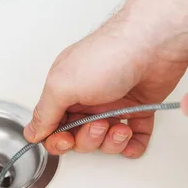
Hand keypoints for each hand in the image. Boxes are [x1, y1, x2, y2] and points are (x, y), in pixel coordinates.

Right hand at [24, 17, 187, 157]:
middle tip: (98, 125)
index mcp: (66, 90)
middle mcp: (88, 98)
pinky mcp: (139, 108)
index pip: (53, 126)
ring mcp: (114, 103)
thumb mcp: (63, 85)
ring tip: (120, 127)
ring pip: (105, 140)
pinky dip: (133, 144)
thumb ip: (45, 113)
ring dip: (112, 142)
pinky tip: (132, 139)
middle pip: (79, 137)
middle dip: (88, 139)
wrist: (156, 43)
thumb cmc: (109, 55)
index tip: (67, 140)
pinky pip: (134, 135)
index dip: (58, 140)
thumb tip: (32, 131)